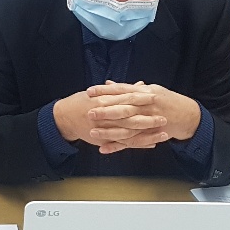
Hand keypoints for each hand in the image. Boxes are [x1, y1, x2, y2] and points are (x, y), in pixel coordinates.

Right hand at [51, 87, 166, 147]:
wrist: (64, 117)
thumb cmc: (82, 102)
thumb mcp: (99, 92)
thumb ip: (122, 89)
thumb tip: (140, 85)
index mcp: (105, 100)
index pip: (126, 98)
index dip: (141, 98)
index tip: (155, 97)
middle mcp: (106, 115)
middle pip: (131, 117)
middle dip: (148, 118)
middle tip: (164, 118)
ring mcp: (106, 129)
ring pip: (131, 132)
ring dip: (148, 134)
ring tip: (164, 134)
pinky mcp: (106, 139)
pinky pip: (124, 143)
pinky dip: (138, 144)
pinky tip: (151, 144)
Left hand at [85, 81, 200, 153]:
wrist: (188, 115)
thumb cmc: (165, 100)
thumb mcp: (149, 90)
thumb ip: (127, 88)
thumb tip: (108, 83)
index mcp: (145, 93)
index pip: (122, 90)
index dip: (105, 91)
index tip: (89, 91)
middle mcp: (147, 107)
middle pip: (124, 108)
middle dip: (106, 111)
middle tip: (89, 112)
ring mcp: (149, 122)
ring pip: (126, 128)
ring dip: (109, 131)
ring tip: (92, 132)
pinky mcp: (149, 136)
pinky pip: (131, 142)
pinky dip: (117, 146)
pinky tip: (103, 149)